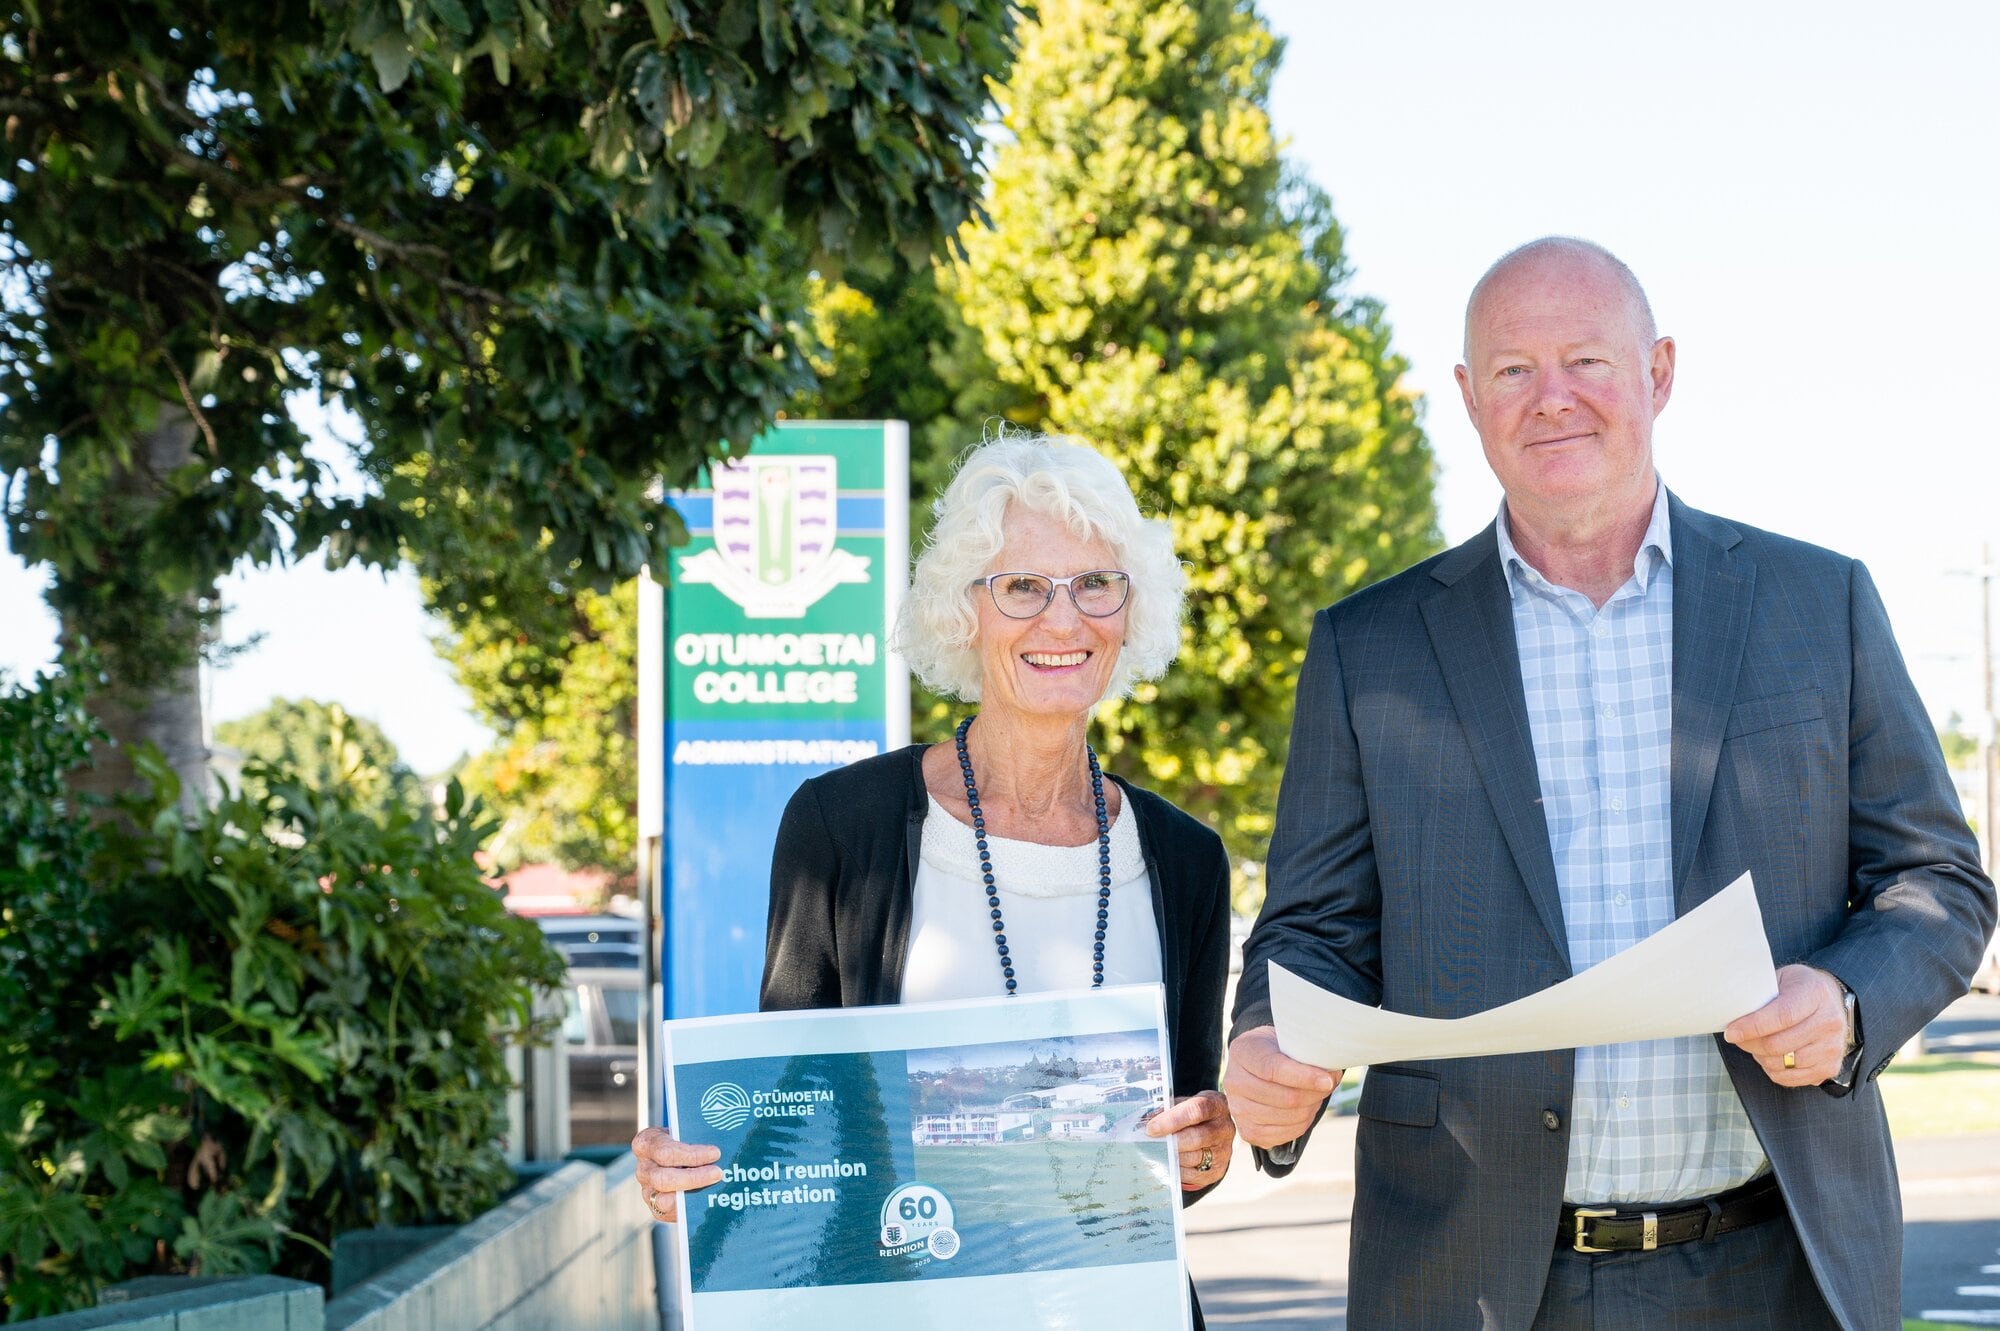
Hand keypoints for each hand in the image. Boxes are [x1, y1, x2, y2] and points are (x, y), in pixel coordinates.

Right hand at [631, 1126, 722, 1222]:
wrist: (674, 1157)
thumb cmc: (682, 1140)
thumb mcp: (685, 1131)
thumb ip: (696, 1135)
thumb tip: (721, 1143)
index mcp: (646, 1143)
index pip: (665, 1151)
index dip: (691, 1155)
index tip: (715, 1153)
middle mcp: (643, 1168)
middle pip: (664, 1178)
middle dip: (694, 1177)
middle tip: (717, 1173)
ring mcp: (647, 1190)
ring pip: (665, 1199)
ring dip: (693, 1193)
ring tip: (715, 1185)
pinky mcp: (655, 1208)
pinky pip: (671, 1212)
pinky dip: (690, 1207)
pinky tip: (707, 1198)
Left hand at [1145, 1089, 1234, 1190]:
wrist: (1215, 1130)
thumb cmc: (1193, 1115)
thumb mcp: (1184, 1104)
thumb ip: (1167, 1110)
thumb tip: (1143, 1122)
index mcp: (1216, 1105)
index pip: (1196, 1110)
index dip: (1172, 1120)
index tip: (1151, 1128)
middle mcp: (1224, 1128)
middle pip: (1196, 1138)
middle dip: (1170, 1142)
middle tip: (1149, 1144)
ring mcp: (1224, 1151)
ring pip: (1194, 1158)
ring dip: (1171, 1157)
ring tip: (1153, 1154)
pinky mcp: (1218, 1170)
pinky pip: (1193, 1175)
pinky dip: (1176, 1170)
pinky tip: (1166, 1163)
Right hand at [1222, 1026, 1339, 1148]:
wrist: (1258, 1065)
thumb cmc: (1278, 1049)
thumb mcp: (1287, 1038)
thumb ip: (1306, 1052)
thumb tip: (1331, 1075)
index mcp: (1241, 1052)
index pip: (1273, 1069)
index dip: (1304, 1077)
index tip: (1328, 1079)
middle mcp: (1233, 1082)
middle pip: (1284, 1097)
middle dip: (1315, 1094)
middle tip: (1328, 1084)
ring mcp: (1237, 1109)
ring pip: (1287, 1117)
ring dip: (1310, 1108)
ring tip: (1315, 1095)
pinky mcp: (1247, 1131)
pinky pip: (1284, 1135)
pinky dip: (1302, 1124)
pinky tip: (1305, 1110)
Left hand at [1723, 964, 1849, 1086]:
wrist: (1830, 1000)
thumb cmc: (1798, 988)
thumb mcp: (1780, 978)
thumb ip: (1760, 994)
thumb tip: (1731, 1011)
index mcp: (1815, 994)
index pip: (1782, 1016)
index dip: (1752, 1026)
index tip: (1731, 1032)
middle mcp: (1829, 1022)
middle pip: (1779, 1044)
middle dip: (1750, 1043)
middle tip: (1737, 1037)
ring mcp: (1832, 1047)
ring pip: (1783, 1063)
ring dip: (1760, 1056)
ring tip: (1755, 1043)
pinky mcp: (1830, 1067)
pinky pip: (1791, 1078)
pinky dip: (1773, 1070)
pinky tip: (1769, 1056)